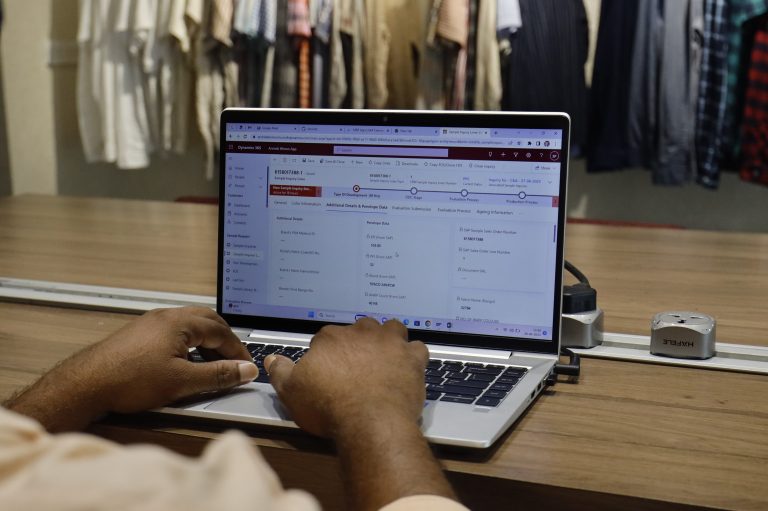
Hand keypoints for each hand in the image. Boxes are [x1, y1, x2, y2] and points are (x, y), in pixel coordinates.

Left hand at [5, 307, 257, 431]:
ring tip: (213, 364)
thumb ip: (218, 375)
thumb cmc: (131, 381)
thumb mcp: (182, 381)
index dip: (238, 350)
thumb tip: (247, 370)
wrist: (85, 384)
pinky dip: (190, 343)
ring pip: (190, 325)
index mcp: (180, 322)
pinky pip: (174, 331)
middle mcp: (166, 316)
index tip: (247, 367)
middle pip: (207, 320)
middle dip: (225, 340)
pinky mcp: (139, 334)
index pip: (221, 331)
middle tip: (235, 360)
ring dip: (207, 341)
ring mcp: (151, 323)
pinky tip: (186, 362)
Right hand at [266, 319, 457, 509]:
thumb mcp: (291, 392)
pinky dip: (413, 356)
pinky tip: (408, 367)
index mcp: (331, 337)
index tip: (329, 370)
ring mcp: (389, 343)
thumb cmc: (329, 407)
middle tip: (357, 366)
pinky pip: (417, 348)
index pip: (328, 337)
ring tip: (384, 359)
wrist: (369, 422)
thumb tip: (271, 359)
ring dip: (388, 340)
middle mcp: (361, 333)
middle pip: (360, 329)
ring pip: (391, 329)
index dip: (328, 354)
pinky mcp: (412, 358)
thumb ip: (280, 372)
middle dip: (359, 343)